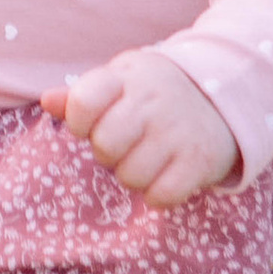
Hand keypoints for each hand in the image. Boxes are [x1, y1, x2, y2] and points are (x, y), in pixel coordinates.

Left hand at [41, 47, 243, 208]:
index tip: (92, 124)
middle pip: (105, 145)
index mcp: (127, 77)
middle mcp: (153, 102)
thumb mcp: (120, 81)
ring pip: (130, 176)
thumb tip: (48, 101)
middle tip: (126, 145)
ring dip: (134, 176)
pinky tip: (167, 175)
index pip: (83, 103)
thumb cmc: (155, 93)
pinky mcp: (201, 161)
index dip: (79, 122)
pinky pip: (161, 196)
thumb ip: (81, 95)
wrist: (225, 96)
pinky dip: (159, 194)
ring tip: (149, 157)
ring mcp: (178, 131)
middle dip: (108, 154)